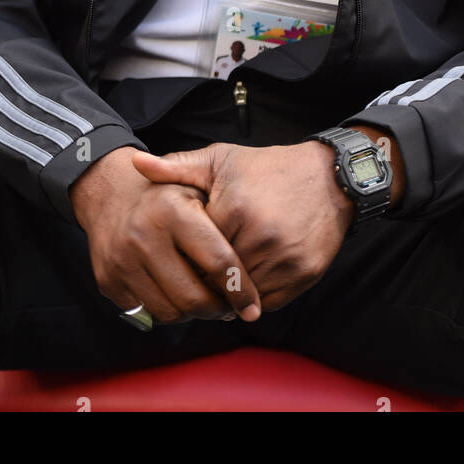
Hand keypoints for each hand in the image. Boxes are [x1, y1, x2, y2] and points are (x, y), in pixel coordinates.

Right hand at [70, 146, 261, 326]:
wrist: (109, 194)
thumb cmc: (167, 193)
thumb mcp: (196, 185)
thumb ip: (228, 213)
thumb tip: (262, 256)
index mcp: (171, 210)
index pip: (218, 262)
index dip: (240, 289)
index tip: (253, 305)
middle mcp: (143, 235)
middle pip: (194, 298)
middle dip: (219, 309)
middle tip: (231, 307)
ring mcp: (122, 261)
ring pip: (171, 312)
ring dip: (194, 314)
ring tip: (207, 301)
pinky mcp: (109, 282)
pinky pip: (148, 313)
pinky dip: (169, 311)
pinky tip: (180, 295)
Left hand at [131, 141, 354, 312]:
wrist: (327, 178)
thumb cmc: (266, 169)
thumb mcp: (220, 161)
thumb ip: (177, 168)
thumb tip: (136, 164)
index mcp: (234, 208)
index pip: (195, 252)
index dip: (187, 254)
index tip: (183, 251)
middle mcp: (261, 236)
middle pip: (216, 277)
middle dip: (206, 276)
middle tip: (200, 270)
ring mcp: (285, 257)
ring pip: (242, 294)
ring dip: (230, 291)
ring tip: (223, 276)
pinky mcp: (304, 274)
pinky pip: (269, 301)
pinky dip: (256, 296)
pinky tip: (250, 276)